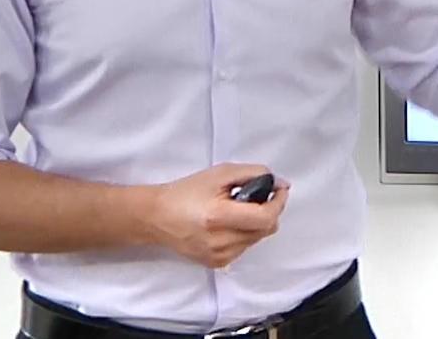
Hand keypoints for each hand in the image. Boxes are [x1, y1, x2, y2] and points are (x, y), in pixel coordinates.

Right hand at [140, 163, 290, 268]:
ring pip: (258, 238)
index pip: (265, 217)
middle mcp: (220, 242)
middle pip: (266, 229)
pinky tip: (228, 224)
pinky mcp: (216, 263)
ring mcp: (218, 256)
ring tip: (236, 210)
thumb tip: (280, 184)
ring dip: (256, 223)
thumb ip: (254, 174)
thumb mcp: (221, 173)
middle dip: (268, 211)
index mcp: (219, 218)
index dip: (278, 202)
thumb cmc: (187, 192)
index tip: (278, 190)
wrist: (157, 217)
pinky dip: (244, 233)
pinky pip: (245, 247)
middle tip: (257, 197)